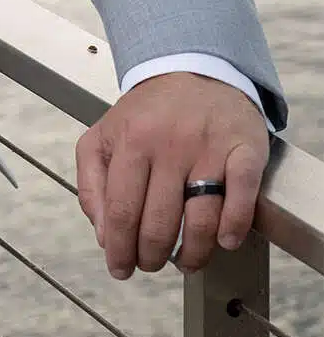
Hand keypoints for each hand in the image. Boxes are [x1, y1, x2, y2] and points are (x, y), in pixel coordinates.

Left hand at [75, 73, 268, 277]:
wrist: (196, 68)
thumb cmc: (148, 113)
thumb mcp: (103, 136)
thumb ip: (92, 183)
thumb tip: (102, 234)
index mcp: (131, 141)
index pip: (121, 210)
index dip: (119, 248)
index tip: (120, 268)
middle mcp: (170, 144)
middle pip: (159, 221)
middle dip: (151, 256)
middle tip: (150, 264)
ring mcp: (209, 148)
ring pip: (200, 218)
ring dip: (192, 253)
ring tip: (186, 261)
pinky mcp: (244, 150)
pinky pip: (242, 196)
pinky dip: (234, 225)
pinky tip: (224, 240)